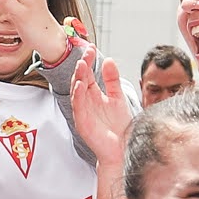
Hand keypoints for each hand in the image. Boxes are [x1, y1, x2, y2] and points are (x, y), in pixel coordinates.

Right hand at [70, 46, 132, 160]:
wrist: (122, 150)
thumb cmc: (119, 128)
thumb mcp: (118, 98)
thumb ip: (112, 80)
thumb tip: (108, 60)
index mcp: (94, 95)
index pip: (88, 74)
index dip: (88, 61)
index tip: (91, 48)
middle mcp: (86, 102)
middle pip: (80, 79)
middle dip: (82, 65)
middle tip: (85, 53)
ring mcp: (82, 112)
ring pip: (76, 91)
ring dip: (78, 78)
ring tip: (82, 64)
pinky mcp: (82, 123)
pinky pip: (78, 107)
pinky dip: (78, 96)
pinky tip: (81, 85)